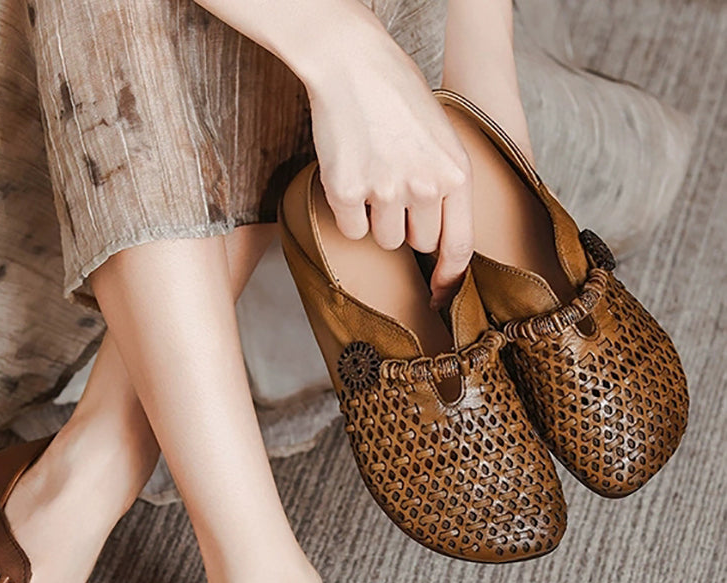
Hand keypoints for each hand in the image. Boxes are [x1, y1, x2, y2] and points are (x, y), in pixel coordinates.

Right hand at [304, 24, 473, 308]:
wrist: (352, 63)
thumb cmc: (397, 96)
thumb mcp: (441, 137)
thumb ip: (446, 185)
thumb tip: (437, 242)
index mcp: (455, 171)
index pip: (459, 246)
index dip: (449, 279)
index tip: (439, 295)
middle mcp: (425, 185)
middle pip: (418, 243)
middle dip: (408, 226)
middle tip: (395, 188)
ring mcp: (386, 190)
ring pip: (385, 239)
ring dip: (377, 219)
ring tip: (374, 174)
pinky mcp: (348, 191)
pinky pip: (352, 230)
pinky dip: (349, 213)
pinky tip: (351, 175)